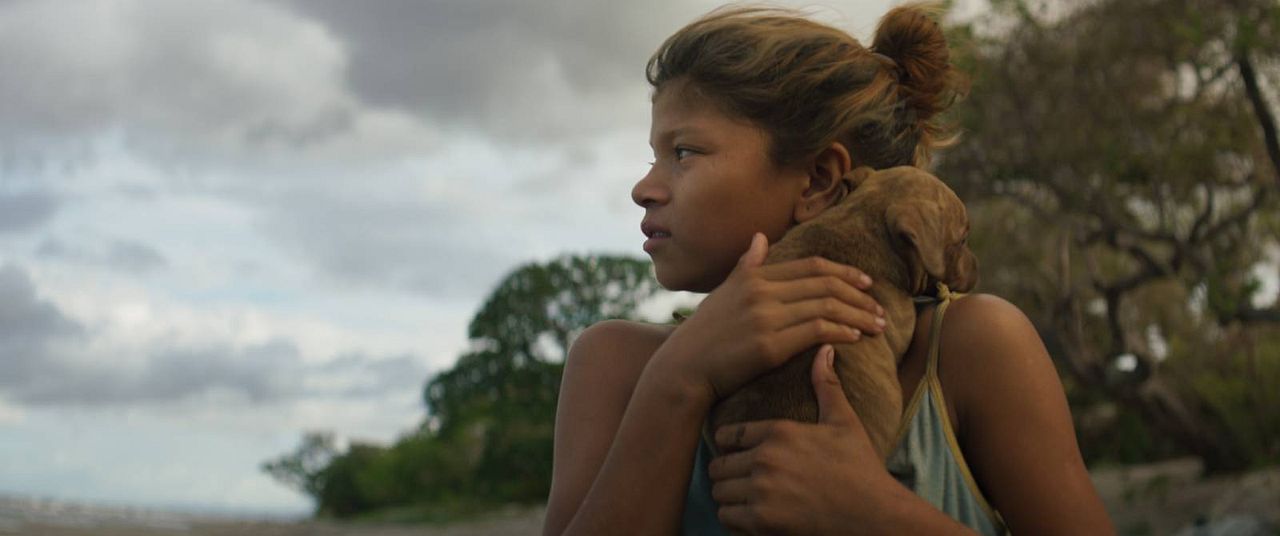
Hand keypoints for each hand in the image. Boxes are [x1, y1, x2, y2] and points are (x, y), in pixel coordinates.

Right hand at [660, 233, 885, 401]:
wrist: (684, 368)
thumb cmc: (705, 334)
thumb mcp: (724, 292)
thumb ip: (747, 265)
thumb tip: (760, 238)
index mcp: (754, 276)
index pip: (811, 266)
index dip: (844, 272)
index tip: (867, 283)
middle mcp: (761, 291)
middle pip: (825, 284)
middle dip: (859, 295)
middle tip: (880, 308)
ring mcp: (765, 317)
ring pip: (827, 307)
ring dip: (858, 316)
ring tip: (877, 326)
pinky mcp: (769, 346)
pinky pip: (817, 332)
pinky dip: (842, 332)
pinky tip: (855, 338)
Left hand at [707, 345, 904, 534]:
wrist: (875, 514)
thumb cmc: (859, 467)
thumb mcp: (843, 422)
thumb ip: (826, 386)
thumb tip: (825, 349)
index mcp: (779, 431)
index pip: (729, 435)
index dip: (730, 446)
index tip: (737, 454)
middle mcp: (766, 458)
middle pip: (719, 465)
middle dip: (728, 473)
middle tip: (742, 480)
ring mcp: (762, 490)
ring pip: (719, 492)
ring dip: (729, 497)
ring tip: (745, 498)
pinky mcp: (763, 521)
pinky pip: (727, 517)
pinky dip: (735, 519)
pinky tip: (751, 517)